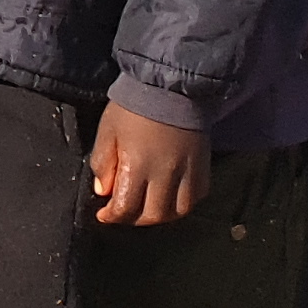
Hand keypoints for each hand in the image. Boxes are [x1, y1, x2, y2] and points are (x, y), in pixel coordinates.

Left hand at [89, 104, 208, 227]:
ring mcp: (189, 173)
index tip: (104, 214)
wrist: (170, 88)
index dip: (113, 216)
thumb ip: (103, 163)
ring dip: (160, 216)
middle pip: (153, 215)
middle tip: (124, 212)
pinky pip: (196, 198)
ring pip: (178, 212)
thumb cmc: (133, 108)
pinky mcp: (204, 168)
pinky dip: (182, 204)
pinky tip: (170, 198)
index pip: (127, 207)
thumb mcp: (107, 131)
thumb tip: (104, 191)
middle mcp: (166, 174)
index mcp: (138, 165)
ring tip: (147, 208)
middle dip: (135, 219)